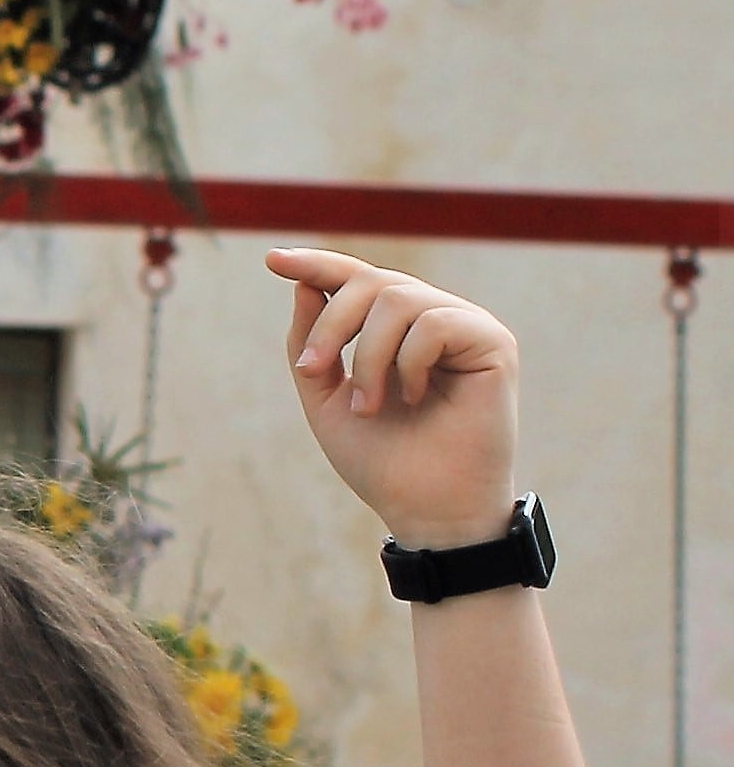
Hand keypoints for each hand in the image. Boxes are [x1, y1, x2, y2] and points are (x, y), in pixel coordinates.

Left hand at [268, 250, 523, 548]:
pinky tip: (414, 397)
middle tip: (313, 371)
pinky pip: (435, 321)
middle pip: (370, 281)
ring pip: (398, 298)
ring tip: (367, 404)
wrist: (423, 506)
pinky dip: (408, 362)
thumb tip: (302, 284)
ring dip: (367, 354)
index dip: (316, 264)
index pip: (356, 280)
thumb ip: (311, 342)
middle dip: (331, 324)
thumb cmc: (380, 459)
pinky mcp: (494, 341)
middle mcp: (433, 317)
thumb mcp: (325, 396)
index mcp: (395, 329)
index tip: (272, 260)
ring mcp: (466, 326)